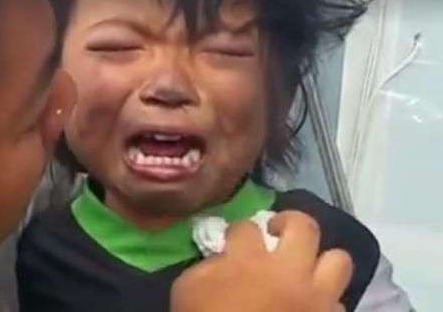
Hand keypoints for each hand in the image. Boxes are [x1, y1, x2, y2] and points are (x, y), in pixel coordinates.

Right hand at [170, 211, 351, 311]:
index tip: (232, 240)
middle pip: (303, 226)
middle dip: (289, 221)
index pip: (246, 227)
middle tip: (276, 232)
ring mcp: (315, 297)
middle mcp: (289, 271)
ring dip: (322, 260)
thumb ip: (206, 267)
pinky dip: (326, 300)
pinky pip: (339, 302)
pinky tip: (310, 305)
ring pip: (339, 260)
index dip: (237, 230)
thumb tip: (223, 259)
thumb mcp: (186, 291)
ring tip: (305, 267)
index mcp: (249, 261)